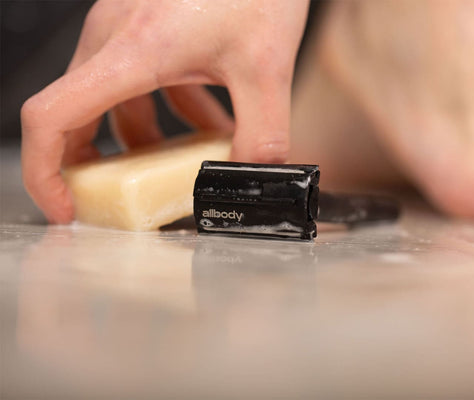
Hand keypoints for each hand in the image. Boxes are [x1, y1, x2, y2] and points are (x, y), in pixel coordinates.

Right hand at [21, 0, 308, 222]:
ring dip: (151, 139)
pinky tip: (215, 123)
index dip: (45, 173)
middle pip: (80, 116)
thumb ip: (262, 135)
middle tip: (133, 198)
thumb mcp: (267, 68)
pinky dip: (171, 111)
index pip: (52, 117)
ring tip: (197, 158)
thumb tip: (255, 178)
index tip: (66, 208)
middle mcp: (116, 36)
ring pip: (118, 102)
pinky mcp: (148, 25)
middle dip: (105, 166)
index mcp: (132, 50)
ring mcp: (129, 28)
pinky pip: (144, 82)